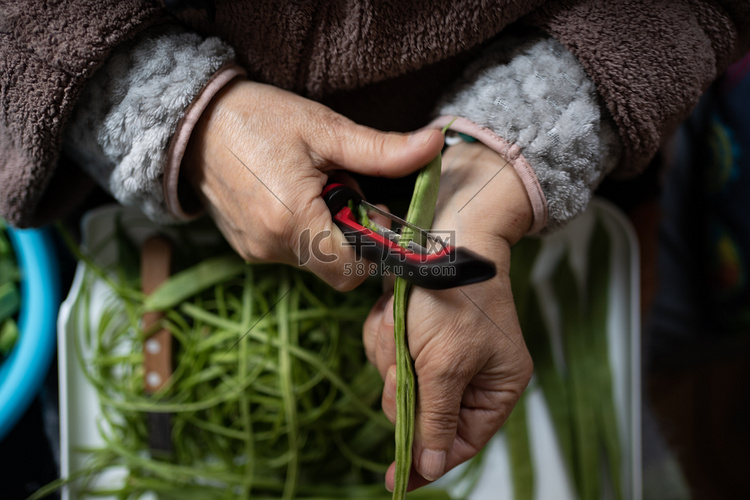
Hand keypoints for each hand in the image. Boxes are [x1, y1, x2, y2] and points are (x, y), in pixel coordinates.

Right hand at [183, 79, 444, 289]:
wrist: (192, 122)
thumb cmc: (258, 119)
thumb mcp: (325, 129)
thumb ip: (382, 150)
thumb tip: (435, 145)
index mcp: (293, 222)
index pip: (355, 268)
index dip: (376, 245)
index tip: (376, 210)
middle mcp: (272, 248)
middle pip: (339, 267)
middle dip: (353, 235)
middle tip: (344, 188)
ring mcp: (256, 252)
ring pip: (316, 261)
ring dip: (329, 232)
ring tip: (314, 186)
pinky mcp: (247, 249)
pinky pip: (292, 253)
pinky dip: (306, 232)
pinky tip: (294, 195)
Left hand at [363, 141, 534, 489]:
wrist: (441, 232)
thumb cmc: (453, 298)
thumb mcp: (445, 365)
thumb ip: (435, 419)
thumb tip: (430, 468)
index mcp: (496, 387)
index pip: (461, 442)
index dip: (428, 460)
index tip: (394, 481)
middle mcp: (472, 373)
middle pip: (421, 411)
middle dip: (404, 382)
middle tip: (407, 358)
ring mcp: (440, 350)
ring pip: (398, 378)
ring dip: (391, 351)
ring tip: (402, 322)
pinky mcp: (415, 330)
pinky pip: (387, 349)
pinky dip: (384, 331)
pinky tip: (393, 311)